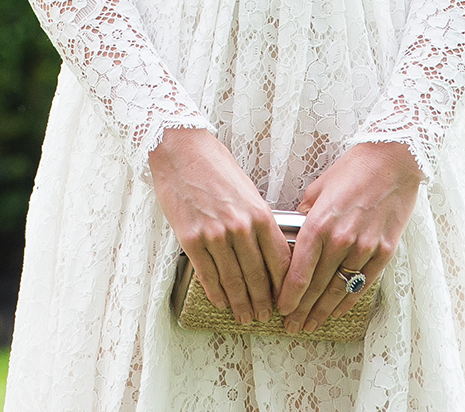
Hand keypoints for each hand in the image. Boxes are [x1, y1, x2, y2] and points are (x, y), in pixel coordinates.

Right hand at [149, 128, 291, 325]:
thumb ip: (257, 219)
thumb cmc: (214, 164)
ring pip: (233, 281)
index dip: (284, 285)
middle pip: (258, 276)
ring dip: (240, 303)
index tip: (284, 297)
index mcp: (259, 213)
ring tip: (244, 315)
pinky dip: (216, 292)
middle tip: (264, 315)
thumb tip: (266, 248)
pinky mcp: (191, 240)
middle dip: (262, 301)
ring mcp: (215, 236)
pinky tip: (221, 301)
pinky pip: (208, 275)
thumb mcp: (247, 189)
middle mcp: (240, 227)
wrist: (181, 149)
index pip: (279, 260)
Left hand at [277, 141, 423, 334]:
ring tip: (311, 325)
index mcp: (319, 223)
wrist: (392, 160)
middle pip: (316, 286)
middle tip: (291, 326)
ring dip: (322, 311)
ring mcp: (364, 248)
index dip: (287, 296)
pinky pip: (362, 284)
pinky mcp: (384, 251)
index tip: (280, 308)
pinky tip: (337, 311)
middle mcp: (340, 240)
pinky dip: (348, 301)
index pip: (298, 271)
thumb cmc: (353, 169)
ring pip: (338, 290)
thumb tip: (294, 231)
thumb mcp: (318, 187)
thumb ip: (305, 214)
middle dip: (301, 310)